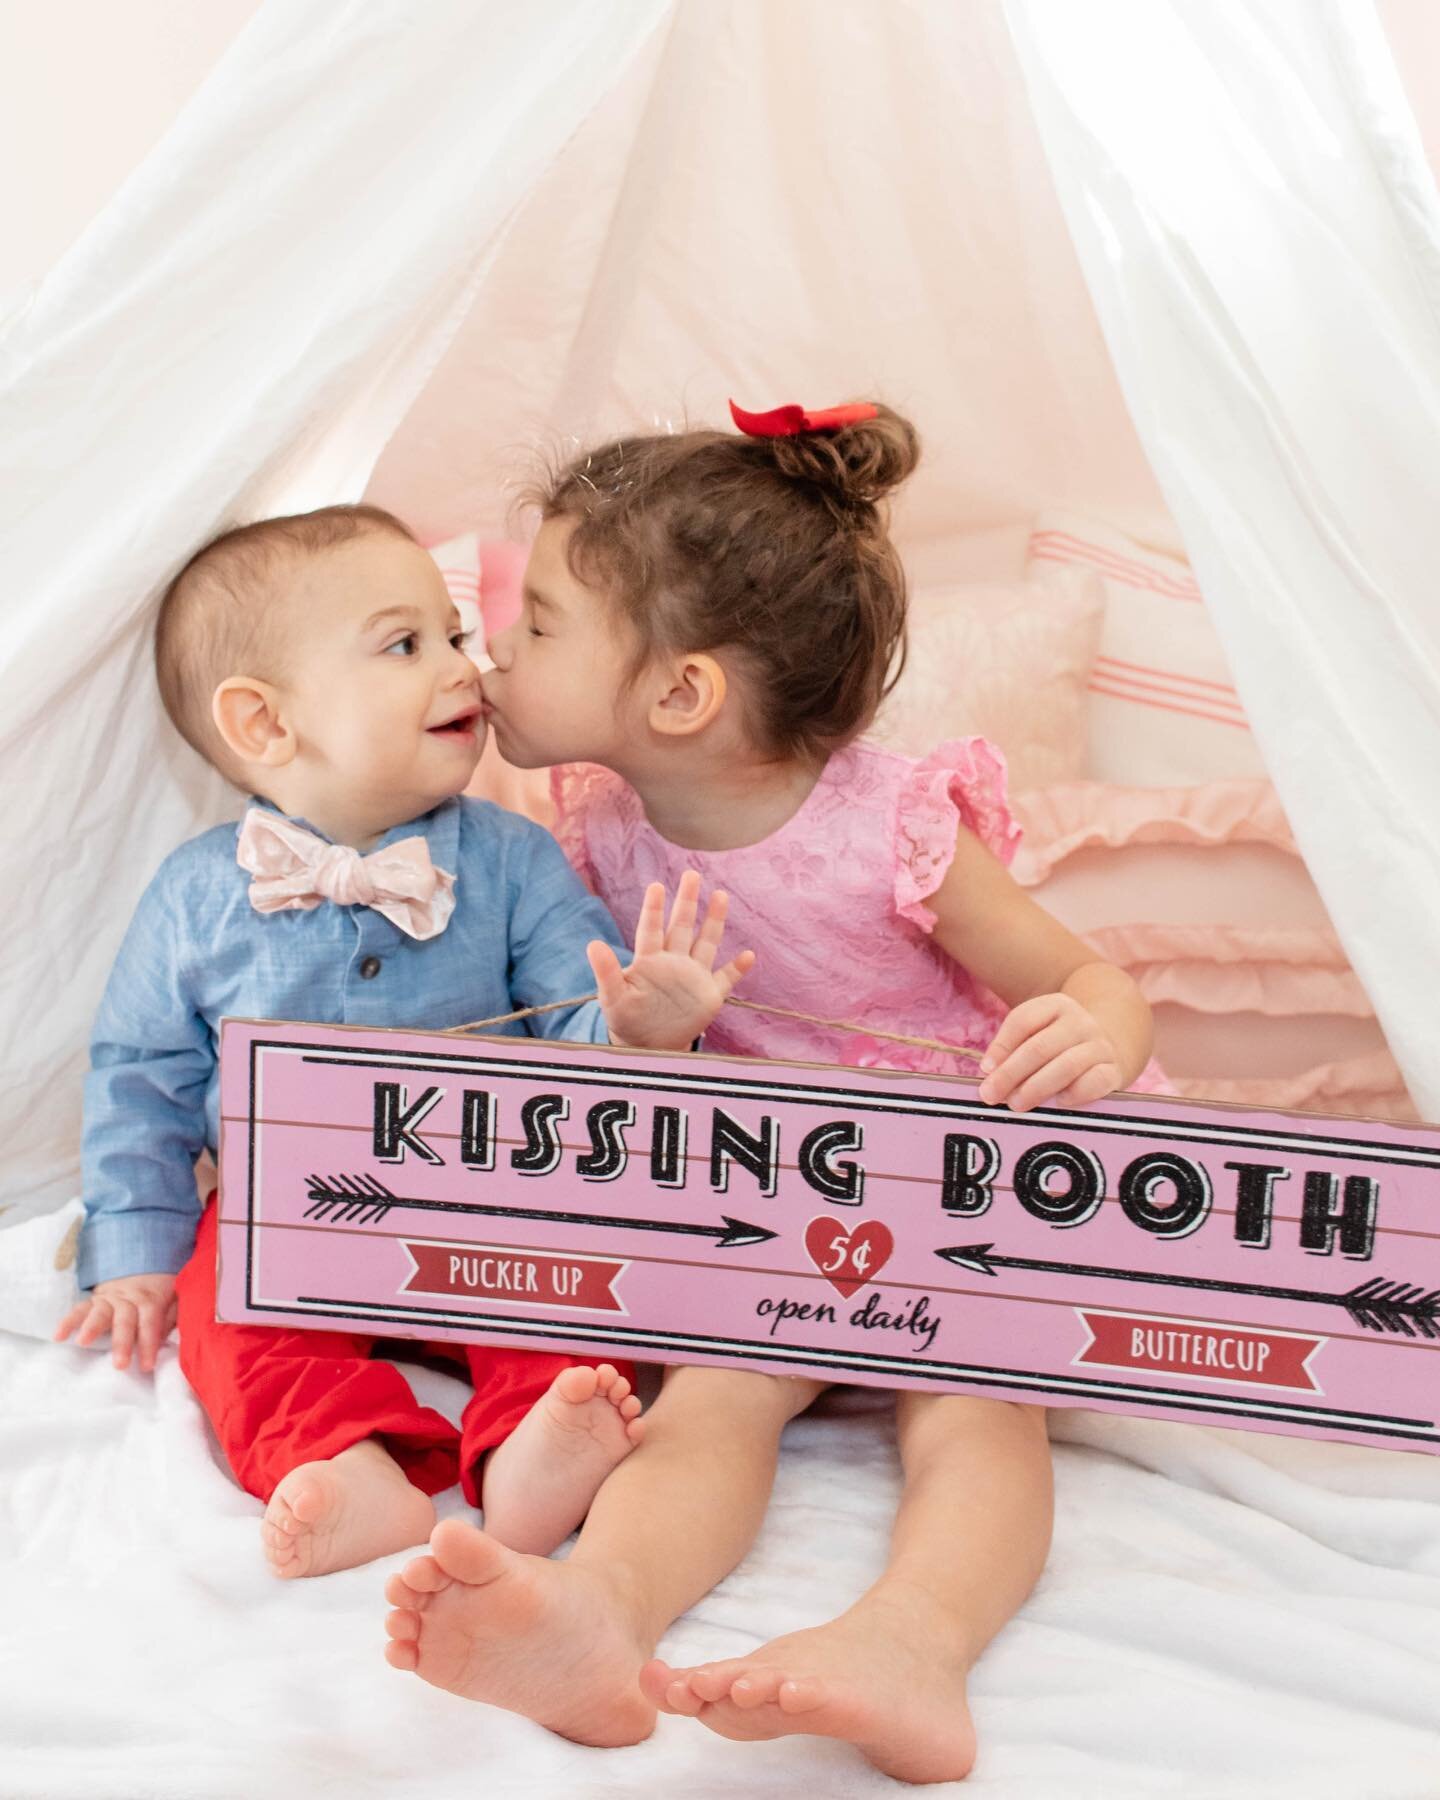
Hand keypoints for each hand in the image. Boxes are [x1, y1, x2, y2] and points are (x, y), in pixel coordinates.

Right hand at [56, 1271, 177, 1372]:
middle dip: (122, 1342)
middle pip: (125, 1319)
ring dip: (92, 1327)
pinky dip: (68, 1321)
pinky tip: (58, 1336)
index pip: (150, 1322)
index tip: (146, 1366)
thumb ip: (171, 1317)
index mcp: (151, 1299)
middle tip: (119, 1365)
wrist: (144, 1260)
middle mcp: (129, 1298)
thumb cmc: (161, 1290)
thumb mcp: (174, 1299)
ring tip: (82, 1343)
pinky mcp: (94, 1299)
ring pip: (101, 1312)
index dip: (149, 1344)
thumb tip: (167, 1337)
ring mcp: (110, 1298)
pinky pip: (79, 1309)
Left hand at [589, 871, 754, 1051]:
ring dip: (714, 921)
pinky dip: (737, 969)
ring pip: (706, 943)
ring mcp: (693, 976)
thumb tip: (592, 945)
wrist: (647, 1045)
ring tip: (720, 895)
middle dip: (687, 902)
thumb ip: (606, 972)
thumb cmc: (626, 1018)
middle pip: (682, 927)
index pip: (651, 930)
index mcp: (649, 961)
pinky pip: (726, 979)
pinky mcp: (709, 996)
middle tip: (691, 874)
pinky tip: (749, 955)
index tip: (656, 886)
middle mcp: (673, 962)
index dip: (654, 909)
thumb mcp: (612, 997)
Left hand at [978, 992, 1120, 1112]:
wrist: (1111, 1044)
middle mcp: (1079, 1022)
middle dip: (1011, 1074)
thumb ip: (1013, 1050)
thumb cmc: (1060, 1044)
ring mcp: (1099, 1045)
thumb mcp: (1038, 1034)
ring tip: (1016, 1104)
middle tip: (991, 1095)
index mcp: (1055, 1005)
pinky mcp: (1113, 1070)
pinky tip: (1058, 1102)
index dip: (1001, 1046)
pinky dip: (1074, 1094)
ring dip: (1036, 1088)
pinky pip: (1093, 1082)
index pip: (1023, 1020)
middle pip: (1039, 1047)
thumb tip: (990, 1074)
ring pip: (1065, 1066)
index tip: (986, 1069)